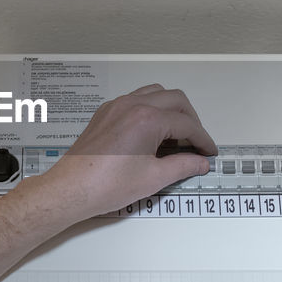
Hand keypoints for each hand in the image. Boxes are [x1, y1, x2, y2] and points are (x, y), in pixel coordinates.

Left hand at [0, 84, 216, 281]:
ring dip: (172, 108)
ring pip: (155, 93)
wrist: (71, 188)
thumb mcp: (154, 178)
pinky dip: (151, 108)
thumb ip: (182, 165)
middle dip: (191, 119)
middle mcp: (133, 104)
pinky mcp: (105, 112)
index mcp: (148, 118)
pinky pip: (136, 99)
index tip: (210, 152)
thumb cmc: (110, 185)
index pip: (187, 123)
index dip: (203, 139)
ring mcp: (117, 105)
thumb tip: (200, 162)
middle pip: (175, 100)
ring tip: (177, 133)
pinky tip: (152, 131)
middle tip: (196, 142)